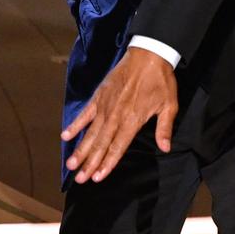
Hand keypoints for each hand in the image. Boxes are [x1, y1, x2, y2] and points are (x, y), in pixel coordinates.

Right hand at [60, 48, 178, 182]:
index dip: (107, 163)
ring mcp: (105, 106)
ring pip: (90, 132)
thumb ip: (164, 128)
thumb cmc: (161, 81)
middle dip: (90, 163)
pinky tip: (65, 136)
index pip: (117, 147)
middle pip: (100, 144)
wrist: (148, 55)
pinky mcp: (99, 96)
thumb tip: (165, 148)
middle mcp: (115, 116)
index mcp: (132, 120)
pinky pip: (85, 113)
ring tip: (70, 164)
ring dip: (80, 149)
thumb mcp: (169, 105)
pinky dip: (75, 125)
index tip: (97, 177)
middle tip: (79, 179)